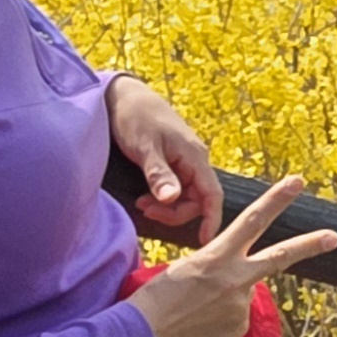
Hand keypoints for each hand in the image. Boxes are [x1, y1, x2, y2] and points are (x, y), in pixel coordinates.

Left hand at [108, 75, 220, 243]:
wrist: (123, 95)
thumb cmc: (134, 117)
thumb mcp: (144, 147)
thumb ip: (158, 174)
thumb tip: (170, 199)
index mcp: (194, 156)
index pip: (212, 194)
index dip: (212, 219)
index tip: (204, 241)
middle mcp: (194, 160)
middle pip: (197, 200)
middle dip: (175, 212)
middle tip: (144, 209)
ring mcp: (184, 161)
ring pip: (185, 195)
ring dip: (166, 205)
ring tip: (140, 202)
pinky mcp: (173, 161)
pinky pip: (176, 187)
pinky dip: (162, 197)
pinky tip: (144, 195)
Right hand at [134, 176, 336, 336]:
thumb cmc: (153, 300)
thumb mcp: (182, 269)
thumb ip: (215, 267)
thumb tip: (232, 280)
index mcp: (217, 256)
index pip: (252, 220)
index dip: (277, 199)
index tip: (297, 182)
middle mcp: (236, 279)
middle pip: (281, 256)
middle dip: (310, 245)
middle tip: (335, 236)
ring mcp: (241, 306)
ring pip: (244, 295)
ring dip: (226, 299)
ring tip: (195, 311)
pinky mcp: (240, 329)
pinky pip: (236, 319)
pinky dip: (221, 321)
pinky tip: (200, 326)